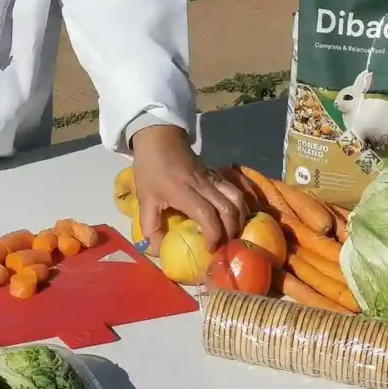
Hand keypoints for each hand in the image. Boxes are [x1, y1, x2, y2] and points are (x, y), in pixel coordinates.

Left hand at [130, 125, 247, 253]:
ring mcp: (213, 177)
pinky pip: (236, 188)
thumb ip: (150, 226)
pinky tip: (243, 214)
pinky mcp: (216, 173)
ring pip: (237, 197)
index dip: (213, 235)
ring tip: (234, 233)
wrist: (159, 137)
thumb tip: (157, 251)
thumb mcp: (144, 199)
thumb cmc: (151, 169)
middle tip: (224, 245)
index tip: (210, 249)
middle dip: (231, 230)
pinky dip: (243, 202)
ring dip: (240, 217)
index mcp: (185, 192)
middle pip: (229, 208)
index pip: (207, 215)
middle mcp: (204, 185)